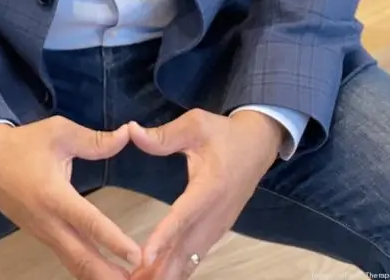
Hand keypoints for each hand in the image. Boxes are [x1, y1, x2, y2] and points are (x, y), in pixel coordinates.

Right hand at [0, 118, 142, 278]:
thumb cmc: (24, 144)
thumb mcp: (59, 132)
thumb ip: (94, 140)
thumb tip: (128, 134)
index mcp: (54, 195)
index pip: (88, 223)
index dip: (113, 241)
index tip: (136, 255)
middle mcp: (49, 222)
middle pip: (81, 258)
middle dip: (108, 274)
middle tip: (137, 279)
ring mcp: (43, 233)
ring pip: (73, 264)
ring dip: (98, 276)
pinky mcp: (41, 236)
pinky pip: (66, 257)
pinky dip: (86, 269)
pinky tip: (102, 272)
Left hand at [127, 109, 283, 278]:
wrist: (258, 145)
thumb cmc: (224, 134)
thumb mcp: (195, 124)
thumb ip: (164, 135)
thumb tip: (131, 131)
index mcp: (210, 188)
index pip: (184, 216)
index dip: (164, 237)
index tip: (144, 256)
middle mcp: (215, 215)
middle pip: (185, 248)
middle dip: (160, 267)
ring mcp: (217, 227)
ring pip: (190, 259)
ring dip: (166, 273)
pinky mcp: (216, 232)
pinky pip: (195, 258)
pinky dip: (177, 271)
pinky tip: (158, 278)